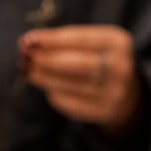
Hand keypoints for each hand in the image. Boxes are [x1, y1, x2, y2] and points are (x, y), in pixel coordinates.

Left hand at [18, 25, 141, 135]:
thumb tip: (28, 43)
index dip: (51, 39)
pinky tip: (46, 87)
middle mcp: (120, 67)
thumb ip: (63, 42)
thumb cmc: (98, 59)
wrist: (125, 93)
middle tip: (25, 58)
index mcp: (118, 42)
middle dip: (47, 60)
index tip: (27, 40)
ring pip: (72, 85)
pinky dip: (54, 94)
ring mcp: (114, 92)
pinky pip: (72, 104)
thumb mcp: (90, 44)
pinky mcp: (104, 111)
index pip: (80, 38)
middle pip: (77, 63)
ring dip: (45, 78)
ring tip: (28, 71)